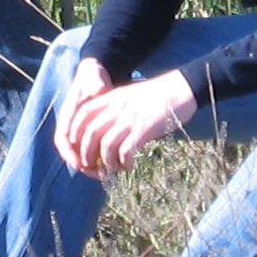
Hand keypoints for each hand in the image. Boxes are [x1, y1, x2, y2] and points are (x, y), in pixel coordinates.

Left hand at [55, 67, 196, 178]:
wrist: (181, 88)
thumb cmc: (156, 95)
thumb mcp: (128, 96)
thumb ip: (114, 109)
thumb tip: (104, 133)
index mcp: (111, 98)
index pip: (83, 114)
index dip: (75, 132)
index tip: (76, 146)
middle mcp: (117, 107)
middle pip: (90, 133)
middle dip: (86, 154)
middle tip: (91, 166)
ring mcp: (130, 118)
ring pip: (106, 145)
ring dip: (106, 162)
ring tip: (112, 168)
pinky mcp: (144, 129)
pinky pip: (126, 151)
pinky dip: (124, 162)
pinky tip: (129, 165)